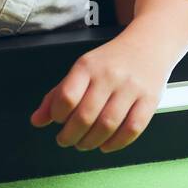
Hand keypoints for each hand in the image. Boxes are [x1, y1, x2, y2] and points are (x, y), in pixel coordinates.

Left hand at [30, 36, 167, 152]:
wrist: (150, 42)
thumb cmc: (112, 60)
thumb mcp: (82, 69)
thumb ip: (57, 94)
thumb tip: (37, 121)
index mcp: (88, 66)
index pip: (67, 97)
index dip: (57, 115)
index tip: (57, 120)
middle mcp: (110, 76)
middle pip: (86, 116)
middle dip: (70, 136)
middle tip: (66, 140)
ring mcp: (132, 88)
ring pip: (108, 125)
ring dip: (91, 142)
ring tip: (84, 143)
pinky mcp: (150, 100)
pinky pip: (132, 128)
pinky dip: (116, 143)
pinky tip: (106, 145)